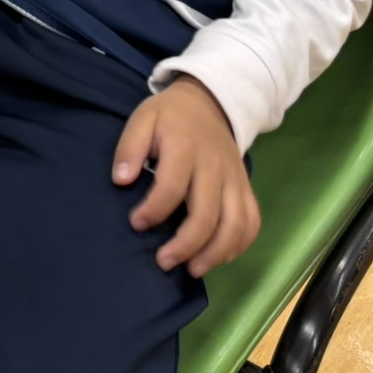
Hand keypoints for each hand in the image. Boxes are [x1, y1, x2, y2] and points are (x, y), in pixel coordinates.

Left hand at [113, 76, 260, 276]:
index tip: (137, 223)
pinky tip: (219, 257)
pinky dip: (239, 244)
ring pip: (235, 223)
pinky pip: (252, 221)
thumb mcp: (142, 119)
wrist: (210, 102)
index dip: (154, 210)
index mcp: (185, 146)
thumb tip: (121, 180)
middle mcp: (214, 166)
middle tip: (163, 262)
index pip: (172, 186)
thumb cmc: (170, 116)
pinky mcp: (246, 187)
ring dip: (216, 252)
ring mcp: (234, 178)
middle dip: (186, 244)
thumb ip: (129, 147)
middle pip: (207, 213)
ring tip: (192, 269)